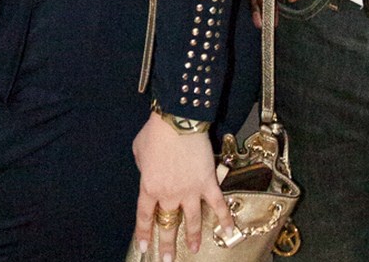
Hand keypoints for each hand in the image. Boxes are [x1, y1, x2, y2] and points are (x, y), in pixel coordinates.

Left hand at [130, 111, 231, 259]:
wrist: (177, 121)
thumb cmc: (156, 132)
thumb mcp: (139, 151)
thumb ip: (145, 169)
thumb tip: (150, 172)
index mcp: (149, 187)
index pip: (145, 217)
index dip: (144, 233)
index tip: (144, 248)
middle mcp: (169, 194)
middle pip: (168, 224)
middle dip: (166, 244)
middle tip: (167, 259)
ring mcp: (190, 191)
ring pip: (192, 220)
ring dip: (192, 236)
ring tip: (193, 249)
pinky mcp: (207, 183)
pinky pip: (217, 205)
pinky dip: (224, 218)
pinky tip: (229, 231)